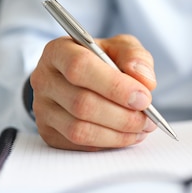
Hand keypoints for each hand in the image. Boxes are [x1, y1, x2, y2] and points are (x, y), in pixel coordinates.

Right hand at [30, 34, 157, 150]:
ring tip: (141, 128)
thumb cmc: (104, 60)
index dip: (115, 86)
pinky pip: (79, 145)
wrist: (86, 78)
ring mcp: (42, 108)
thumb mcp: (123, 48)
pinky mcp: (48, 132)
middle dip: (123, 116)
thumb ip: (136, 58)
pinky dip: (108, 143)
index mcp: (59, 51)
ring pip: (79, 129)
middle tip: (148, 119)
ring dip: (117, 134)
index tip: (144, 98)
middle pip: (82, 103)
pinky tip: (126, 135)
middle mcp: (44, 79)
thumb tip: (144, 81)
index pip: (80, 67)